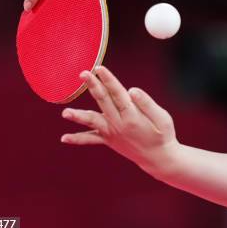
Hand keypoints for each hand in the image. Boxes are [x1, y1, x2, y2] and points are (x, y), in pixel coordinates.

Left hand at [61, 66, 178, 175]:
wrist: (158, 159)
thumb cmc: (163, 135)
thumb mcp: (163, 118)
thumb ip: (147, 104)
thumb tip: (131, 90)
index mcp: (133, 116)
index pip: (118, 93)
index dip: (108, 80)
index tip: (99, 68)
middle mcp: (119, 124)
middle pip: (103, 101)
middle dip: (93, 86)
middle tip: (83, 73)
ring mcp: (112, 133)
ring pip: (93, 121)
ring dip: (79, 116)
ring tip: (65, 113)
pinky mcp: (109, 140)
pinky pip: (91, 139)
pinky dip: (78, 138)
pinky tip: (64, 138)